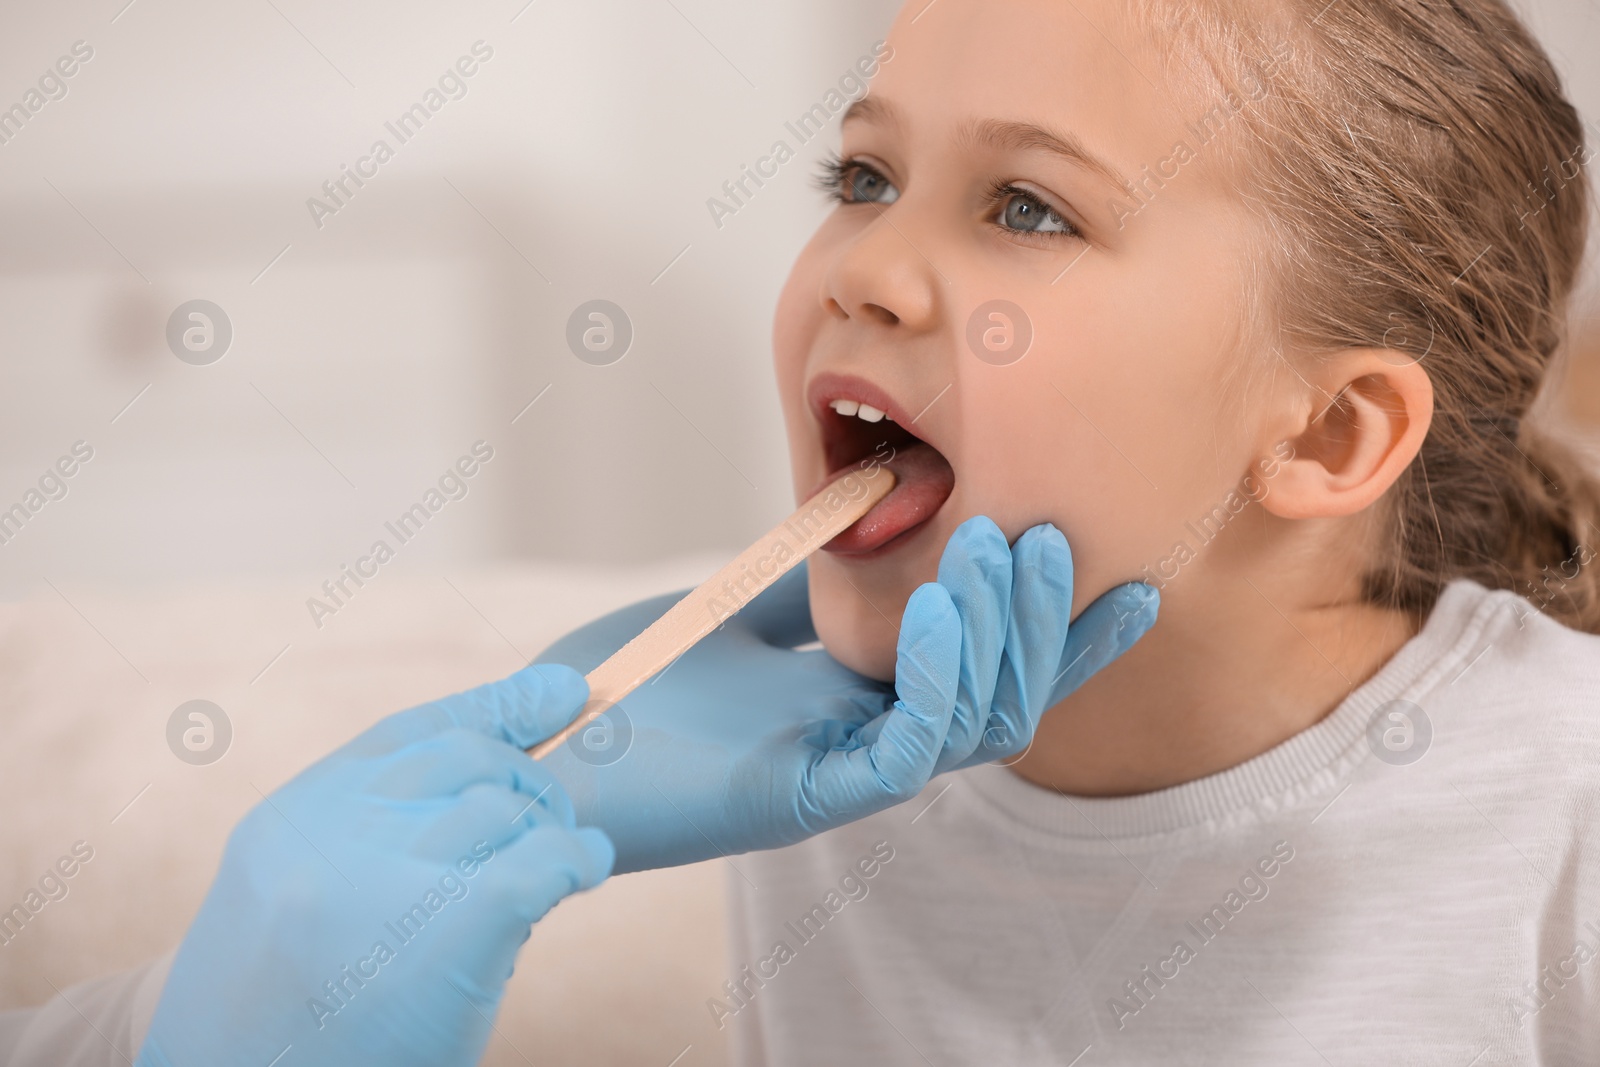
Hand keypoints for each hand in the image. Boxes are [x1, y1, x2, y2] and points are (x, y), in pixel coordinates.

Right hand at [138, 665, 613, 1066]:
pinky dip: (577, 860)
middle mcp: (337, 833)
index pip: (413, 733)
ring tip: (554, 874)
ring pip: (508, 810)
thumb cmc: (282, 1018)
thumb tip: (489, 778)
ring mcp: (389, 877)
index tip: (562, 692)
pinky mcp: (451, 930)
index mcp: (296, 818)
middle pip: (470, 760)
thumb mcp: (294, 900)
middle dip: (528, 783)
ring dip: (548, 835)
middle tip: (554, 825)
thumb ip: (368, 833)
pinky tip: (586, 870)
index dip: (498, 705)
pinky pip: (541, 863)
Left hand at [535, 517, 1156, 873]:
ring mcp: (847, 776)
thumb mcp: (742, 612)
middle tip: (1048, 536)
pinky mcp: (810, 797)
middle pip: (1006, 695)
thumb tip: (879, 511)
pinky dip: (937, 678)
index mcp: (863, 705)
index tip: (1120, 575)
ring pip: (978, 721)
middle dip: (1041, 617)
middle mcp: (872, 746)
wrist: (543, 747)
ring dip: (1000, 631)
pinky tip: (937, 606)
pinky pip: (908, 748)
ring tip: (999, 547)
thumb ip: (817, 581)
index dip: (1061, 633)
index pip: (990, 669)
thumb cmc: (632, 684)